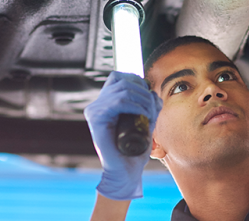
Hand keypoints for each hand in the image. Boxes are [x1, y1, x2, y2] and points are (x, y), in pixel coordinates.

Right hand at [84, 71, 162, 200]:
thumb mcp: (145, 123)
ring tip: (150, 114)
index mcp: (104, 103)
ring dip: (143, 99)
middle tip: (152, 109)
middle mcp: (96, 104)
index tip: (148, 95)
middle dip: (143, 92)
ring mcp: (94, 110)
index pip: (118, 76)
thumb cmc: (134, 150)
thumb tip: (153, 92)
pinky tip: (144, 115)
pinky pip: (118, 102)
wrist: (125, 172)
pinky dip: (135, 106)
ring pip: (123, 90)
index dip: (136, 80)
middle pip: (122, 81)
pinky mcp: (95, 119)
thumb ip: (149, 107)